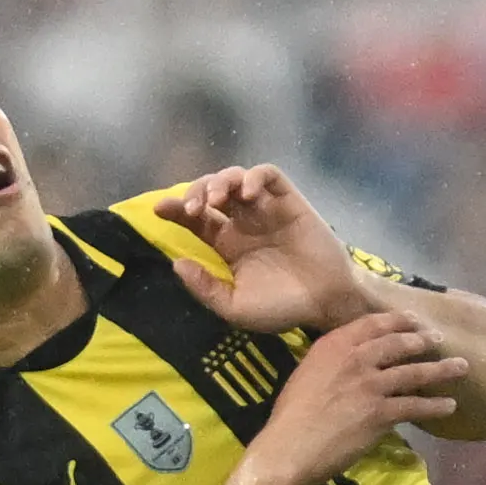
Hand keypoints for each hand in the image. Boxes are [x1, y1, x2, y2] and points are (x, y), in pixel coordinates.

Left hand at [158, 165, 374, 335]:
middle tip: (193, 207)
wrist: (326, 303)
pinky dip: (254, 177)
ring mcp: (266, 209)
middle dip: (197, 191)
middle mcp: (243, 222)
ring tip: (218, 200)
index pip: (196, 218)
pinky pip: (269, 176)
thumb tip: (177, 262)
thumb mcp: (235, 307)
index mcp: (227, 244)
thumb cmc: (282, 308)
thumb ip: (205, 288)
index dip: (177, 209)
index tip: (160, 209)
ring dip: (221, 181)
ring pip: (237, 178)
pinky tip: (248, 194)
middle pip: (212, 191)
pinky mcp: (289, 201)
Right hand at [243, 312, 467, 484]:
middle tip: (439, 339)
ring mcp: (370, 385)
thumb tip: (349, 362)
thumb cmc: (291, 415)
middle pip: (398, 343)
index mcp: (333, 346)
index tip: (414, 319)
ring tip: (461, 367)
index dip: (398, 320)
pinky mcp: (380, 413)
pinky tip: (449, 406)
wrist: (290, 446)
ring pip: (414, 372)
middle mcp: (355, 359)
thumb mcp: (307, 373)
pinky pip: (415, 407)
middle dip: (423, 339)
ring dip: (441, 369)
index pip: (372, 324)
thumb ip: (331, 362)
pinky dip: (435, 406)